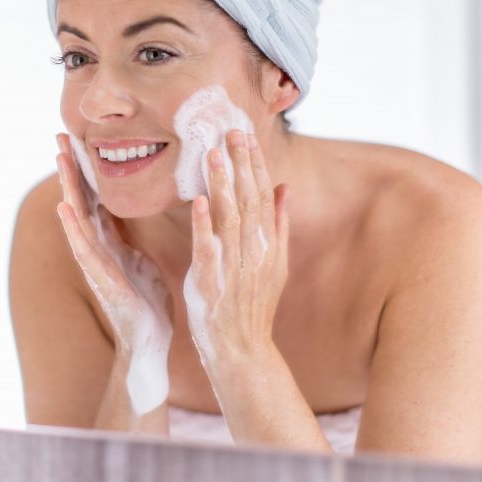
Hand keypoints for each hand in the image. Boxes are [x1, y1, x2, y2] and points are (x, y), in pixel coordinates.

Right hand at [55, 133, 172, 414]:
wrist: (150, 342)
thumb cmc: (146, 300)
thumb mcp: (139, 255)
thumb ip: (128, 232)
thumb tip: (132, 204)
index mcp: (110, 239)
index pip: (95, 195)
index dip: (86, 167)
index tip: (78, 136)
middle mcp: (98, 247)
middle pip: (81, 199)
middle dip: (71, 168)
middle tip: (60, 134)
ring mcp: (96, 263)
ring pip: (78, 217)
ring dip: (68, 187)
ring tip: (59, 159)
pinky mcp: (102, 280)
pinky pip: (85, 249)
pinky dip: (72, 227)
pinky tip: (63, 208)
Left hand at [183, 130, 289, 372]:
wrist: (242, 350)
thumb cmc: (252, 303)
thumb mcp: (274, 263)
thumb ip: (278, 224)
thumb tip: (283, 186)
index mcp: (269, 244)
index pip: (263, 195)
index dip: (255, 163)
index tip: (247, 134)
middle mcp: (255, 252)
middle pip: (249, 200)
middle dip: (241, 164)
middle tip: (232, 131)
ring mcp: (234, 269)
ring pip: (229, 220)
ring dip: (221, 186)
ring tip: (212, 155)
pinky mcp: (211, 285)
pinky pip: (208, 251)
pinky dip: (204, 226)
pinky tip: (198, 202)